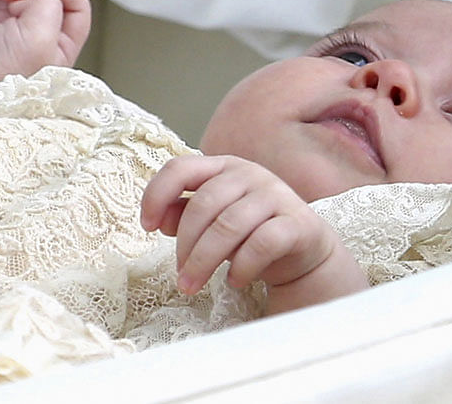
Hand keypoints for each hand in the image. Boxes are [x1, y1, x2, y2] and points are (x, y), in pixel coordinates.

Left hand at [140, 155, 368, 313]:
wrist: (304, 252)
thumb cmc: (251, 233)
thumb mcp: (213, 223)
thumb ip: (186, 215)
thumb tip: (161, 219)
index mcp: (225, 167)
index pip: (181, 167)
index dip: (157, 194)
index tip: (147, 226)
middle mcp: (251, 174)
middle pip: (204, 204)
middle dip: (185, 245)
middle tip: (180, 277)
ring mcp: (277, 196)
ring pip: (229, 225)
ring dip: (205, 261)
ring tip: (193, 286)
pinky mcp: (297, 223)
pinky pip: (261, 244)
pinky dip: (242, 266)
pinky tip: (234, 280)